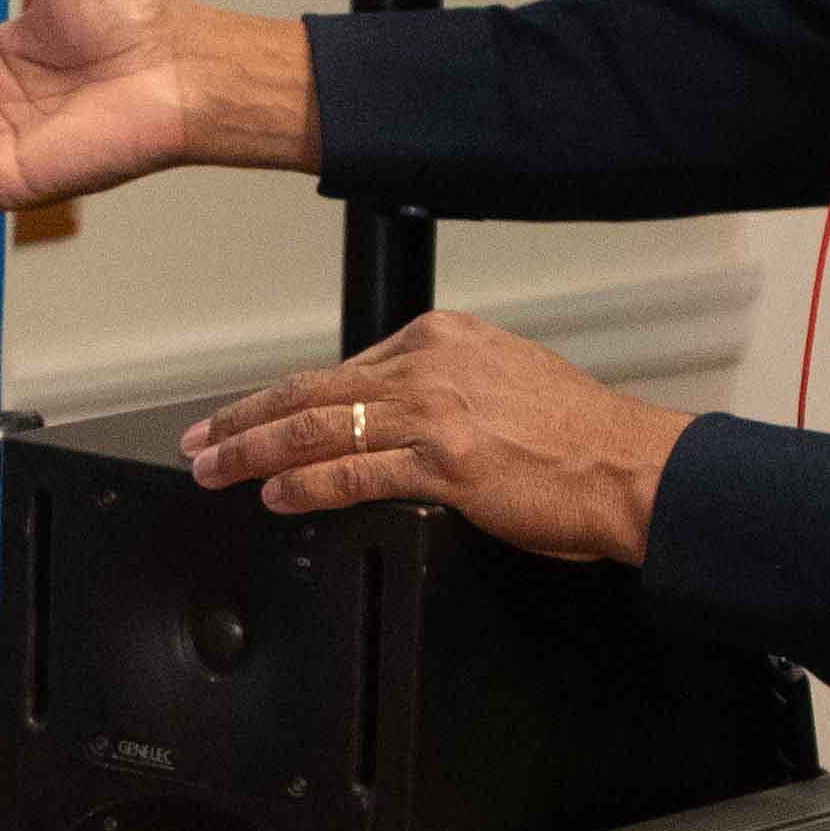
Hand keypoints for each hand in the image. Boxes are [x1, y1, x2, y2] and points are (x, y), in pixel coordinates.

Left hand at [180, 312, 685, 564]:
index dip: (281, 398)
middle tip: (199, 439)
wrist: (630, 467)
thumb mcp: (502, 378)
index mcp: (442, 337)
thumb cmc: (577, 436)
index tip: (245, 416)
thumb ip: (440, 386)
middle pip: (313, 391)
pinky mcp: (446, 464)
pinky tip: (274, 493)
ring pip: (319, 427)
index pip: (339, 369)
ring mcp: (436, 413)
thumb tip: (383, 413)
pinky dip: (305, 483)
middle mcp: (431, 365)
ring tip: (214, 468)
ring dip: (254, 451)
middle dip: (244, 419)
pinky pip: (355, 472)